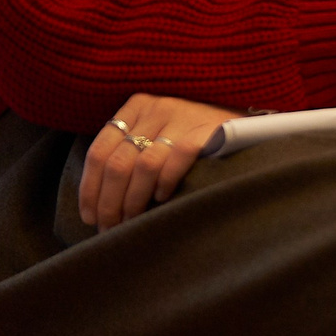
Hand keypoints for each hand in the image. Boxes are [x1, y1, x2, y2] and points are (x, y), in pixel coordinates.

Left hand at [78, 93, 239, 231]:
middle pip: (118, 162)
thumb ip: (130, 155)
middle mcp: (156, 108)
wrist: (245, 122)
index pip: (99, 150)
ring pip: (144, 164)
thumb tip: (98, 203)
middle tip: (110, 227)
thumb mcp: (156, 134)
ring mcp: (183, 116)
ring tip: (133, 221)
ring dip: (134, 199)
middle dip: (109, 202)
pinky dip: (166, 180)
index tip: (89, 217)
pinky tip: (162, 197)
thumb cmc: (192, 137)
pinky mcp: (208, 128)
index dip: (90, 188)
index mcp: (136, 108)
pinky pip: (180, 156)